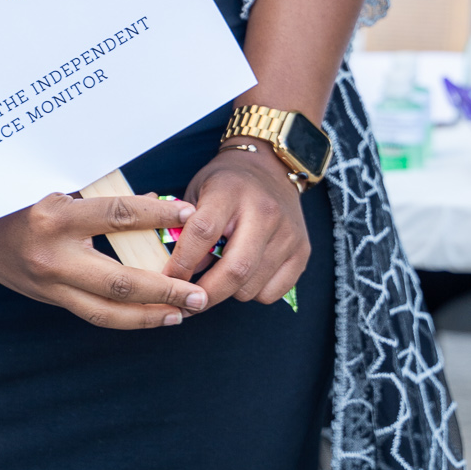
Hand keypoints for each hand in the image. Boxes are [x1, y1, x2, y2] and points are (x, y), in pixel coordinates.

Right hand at [0, 190, 210, 329]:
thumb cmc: (10, 190)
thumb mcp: (50, 183)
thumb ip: (97, 195)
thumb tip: (152, 202)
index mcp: (54, 217)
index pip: (117, 216)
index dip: (156, 215)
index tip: (188, 213)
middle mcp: (51, 257)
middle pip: (120, 282)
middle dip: (165, 291)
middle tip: (199, 295)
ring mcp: (45, 284)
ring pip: (106, 311)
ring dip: (147, 315)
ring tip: (180, 314)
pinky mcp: (43, 297)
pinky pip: (89, 311)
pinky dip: (121, 315)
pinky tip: (146, 313)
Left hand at [166, 145, 309, 306]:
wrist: (270, 168)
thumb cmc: (226, 184)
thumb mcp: (197, 193)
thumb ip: (186, 230)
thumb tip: (179, 277)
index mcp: (230, 192)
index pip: (203, 233)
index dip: (181, 263)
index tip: (167, 280)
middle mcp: (264, 212)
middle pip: (234, 270)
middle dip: (206, 294)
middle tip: (188, 302)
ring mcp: (288, 233)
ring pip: (251, 288)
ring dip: (228, 292)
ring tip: (220, 275)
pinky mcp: (302, 251)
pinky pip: (271, 293)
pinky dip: (253, 293)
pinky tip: (245, 275)